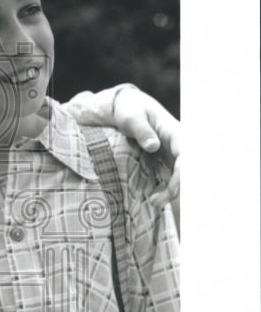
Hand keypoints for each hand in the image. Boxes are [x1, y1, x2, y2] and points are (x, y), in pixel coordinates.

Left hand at [69, 85, 179, 216]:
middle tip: (156, 202)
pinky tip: (153, 198)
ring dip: (170, 191)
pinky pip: (169, 176)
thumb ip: (142, 130)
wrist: (126, 107)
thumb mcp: (131, 117)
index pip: (185, 155)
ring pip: (179, 175)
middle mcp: (177, 143)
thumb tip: (154, 145)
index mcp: (174, 131)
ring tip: (153, 204)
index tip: (173, 189)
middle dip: (175, 187)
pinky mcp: (165, 159)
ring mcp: (172, 152)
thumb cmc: (129, 109)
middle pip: (185, 169)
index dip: (182, 174)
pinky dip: (164, 188)